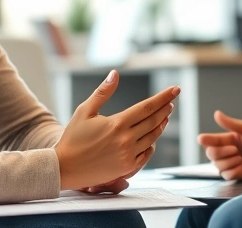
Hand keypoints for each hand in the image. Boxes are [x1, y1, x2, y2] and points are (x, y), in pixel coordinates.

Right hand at [55, 70, 177, 189]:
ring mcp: (128, 155)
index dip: (164, 97)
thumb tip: (114, 74)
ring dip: (161, 125)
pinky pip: (146, 155)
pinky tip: (153, 138)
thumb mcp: (85, 111)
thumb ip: (103, 92)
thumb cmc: (73, 138)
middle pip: (154, 121)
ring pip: (152, 137)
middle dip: (165, 109)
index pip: (147, 107)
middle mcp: (126, 140)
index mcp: (118, 123)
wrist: (65, 168)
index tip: (175, 89)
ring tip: (165, 116)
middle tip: (172, 101)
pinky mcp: (126, 168)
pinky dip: (152, 144)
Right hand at [197, 110, 241, 179]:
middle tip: (235, 149)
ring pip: (218, 166)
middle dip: (222, 152)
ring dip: (229, 161)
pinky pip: (227, 175)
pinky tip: (241, 165)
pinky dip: (234, 170)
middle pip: (211, 154)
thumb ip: (230, 123)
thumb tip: (216, 114)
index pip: (210, 140)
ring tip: (240, 157)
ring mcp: (227, 163)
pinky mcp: (233, 174)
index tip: (200, 138)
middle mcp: (222, 152)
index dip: (205, 139)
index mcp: (224, 140)